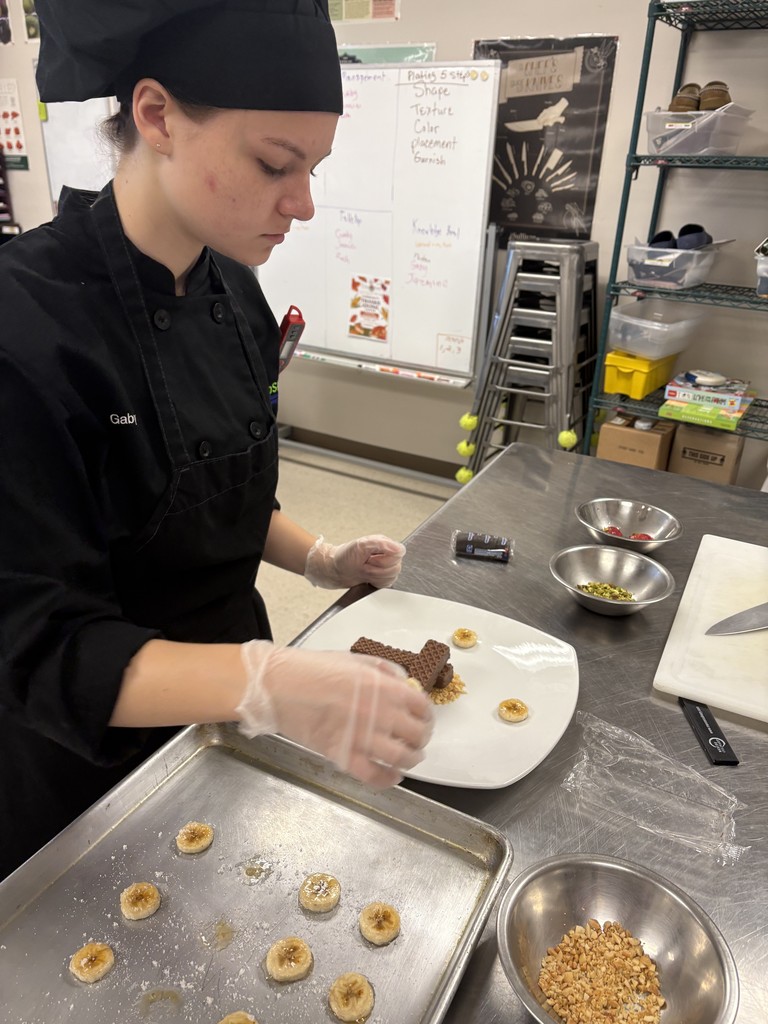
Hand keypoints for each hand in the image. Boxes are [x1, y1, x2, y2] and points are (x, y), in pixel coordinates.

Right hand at [236, 641, 432, 787]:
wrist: (277, 685)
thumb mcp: (354, 660)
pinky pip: (374, 775)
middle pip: (416, 735)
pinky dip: (388, 779)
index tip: (423, 719)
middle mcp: (378, 712)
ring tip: (409, 759)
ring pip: (401, 758)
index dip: (426, 716)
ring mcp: (361, 736)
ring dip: (410, 760)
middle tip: (417, 740)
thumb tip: (404, 684)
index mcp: (383, 686)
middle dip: (421, 739)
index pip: (422, 707)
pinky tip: (392, 776)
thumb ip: (383, 671)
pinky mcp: (342, 755)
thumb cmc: (311, 668)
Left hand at [304, 534, 405, 589]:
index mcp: (383, 543)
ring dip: (376, 576)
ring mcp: (384, 566)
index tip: (371, 559)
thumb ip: (381, 544)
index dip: (385, 559)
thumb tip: (398, 548)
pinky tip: (368, 578)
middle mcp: (386, 554)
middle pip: (396, 567)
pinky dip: (377, 583)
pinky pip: (388, 584)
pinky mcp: (382, 577)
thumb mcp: (360, 546)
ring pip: (393, 576)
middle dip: (378, 569)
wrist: (334, 570)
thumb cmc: (344, 557)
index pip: (399, 553)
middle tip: (365, 566)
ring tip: (365, 571)